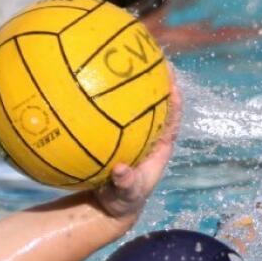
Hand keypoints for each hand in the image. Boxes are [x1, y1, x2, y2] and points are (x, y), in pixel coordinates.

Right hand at [93, 66, 182, 220]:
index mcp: (158, 147)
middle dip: (156, 79)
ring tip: (124, 53)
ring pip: (134, 104)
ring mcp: (132, 134)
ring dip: (132, 81)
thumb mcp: (125, 195)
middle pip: (155, 103)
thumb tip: (121, 171)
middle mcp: (148, 136)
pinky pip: (110, 113)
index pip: (171, 119)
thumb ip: (125, 184)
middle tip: (152, 55)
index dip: (175, 101)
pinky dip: (102, 98)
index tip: (173, 82)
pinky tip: (86, 79)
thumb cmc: (122, 201)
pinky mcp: (114, 136)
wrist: (108, 206)